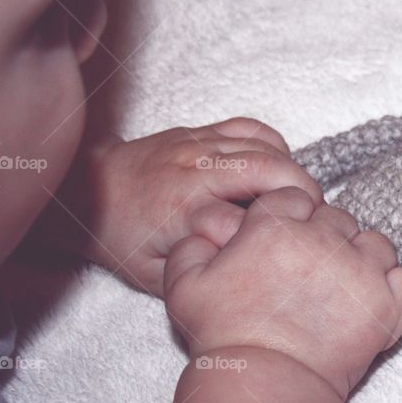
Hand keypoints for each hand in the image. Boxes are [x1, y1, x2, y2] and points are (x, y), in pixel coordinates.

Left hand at [47, 117, 321, 294]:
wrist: (87, 191)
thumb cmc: (122, 237)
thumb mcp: (152, 275)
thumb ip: (198, 275)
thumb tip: (241, 272)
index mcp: (182, 212)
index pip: (242, 220)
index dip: (272, 234)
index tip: (288, 249)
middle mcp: (194, 172)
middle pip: (267, 169)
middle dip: (302, 191)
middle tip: (314, 215)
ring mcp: (197, 145)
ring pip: (265, 146)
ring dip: (294, 170)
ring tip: (302, 197)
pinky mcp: (200, 131)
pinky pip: (251, 127)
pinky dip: (274, 145)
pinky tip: (279, 167)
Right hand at [163, 186, 401, 397]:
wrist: (265, 385)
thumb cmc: (224, 338)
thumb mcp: (185, 287)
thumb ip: (192, 247)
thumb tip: (207, 230)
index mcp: (276, 225)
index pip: (295, 197)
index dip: (291, 219)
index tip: (285, 246)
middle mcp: (324, 238)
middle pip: (339, 219)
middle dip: (327, 240)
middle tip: (313, 276)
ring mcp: (362, 270)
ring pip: (378, 244)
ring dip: (365, 260)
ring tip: (347, 290)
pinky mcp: (388, 305)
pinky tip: (383, 300)